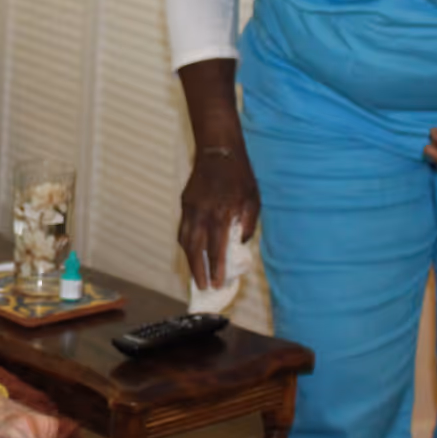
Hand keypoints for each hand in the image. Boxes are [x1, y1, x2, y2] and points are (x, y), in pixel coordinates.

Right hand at [178, 147, 259, 289]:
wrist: (218, 150)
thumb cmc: (240, 175)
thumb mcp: (253, 199)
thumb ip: (248, 223)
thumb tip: (240, 242)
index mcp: (221, 214)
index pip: (216, 249)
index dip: (217, 269)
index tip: (219, 284)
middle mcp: (202, 214)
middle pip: (195, 250)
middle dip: (198, 271)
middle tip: (203, 287)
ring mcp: (190, 208)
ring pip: (185, 240)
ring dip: (190, 260)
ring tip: (196, 275)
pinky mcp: (185, 203)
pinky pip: (183, 229)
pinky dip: (186, 244)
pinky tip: (192, 252)